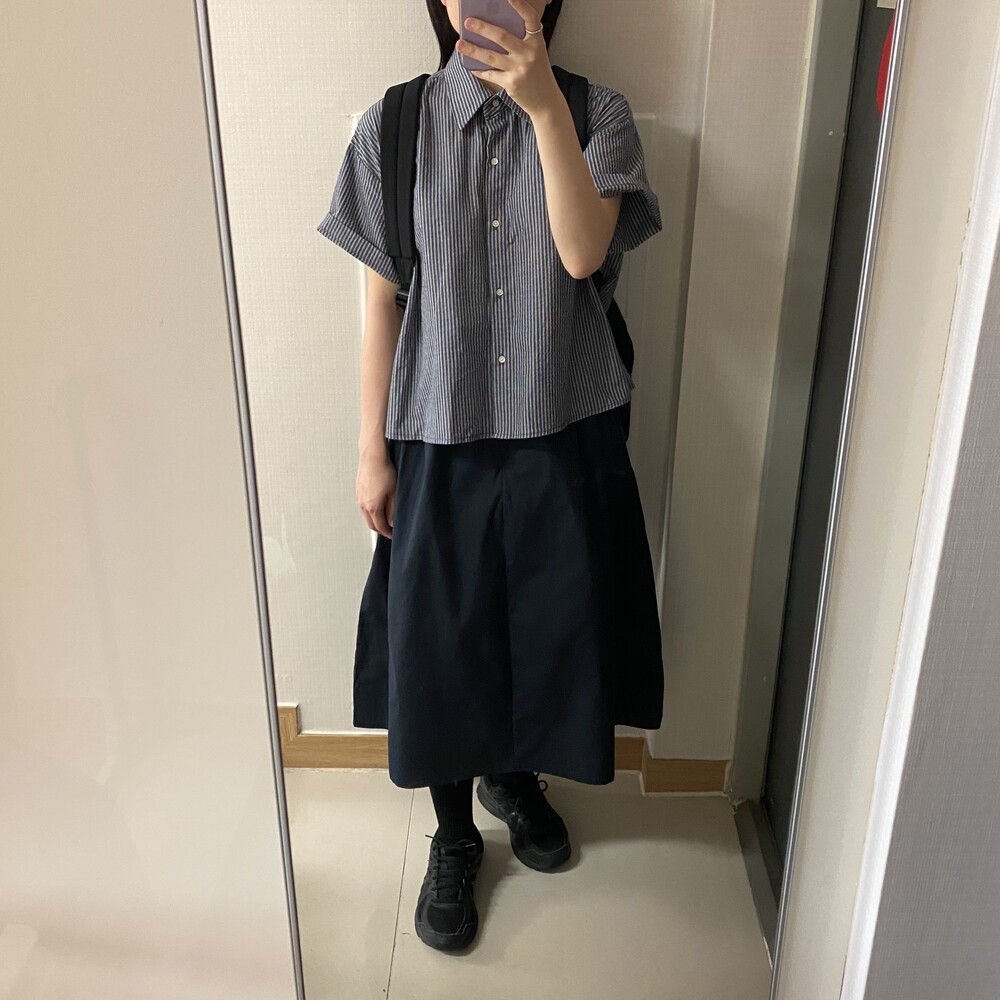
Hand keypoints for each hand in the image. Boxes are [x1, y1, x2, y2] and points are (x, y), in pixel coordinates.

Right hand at [356, 445, 395, 538]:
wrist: (372, 456)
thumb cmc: (384, 472)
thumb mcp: (394, 493)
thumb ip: (392, 511)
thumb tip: (392, 523)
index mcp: (373, 507)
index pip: (380, 527)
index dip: (387, 533)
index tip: (393, 535)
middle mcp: (363, 505)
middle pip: (371, 524)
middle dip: (380, 529)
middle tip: (389, 530)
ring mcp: (359, 498)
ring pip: (366, 516)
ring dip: (374, 520)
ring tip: (384, 520)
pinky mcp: (358, 491)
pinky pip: (363, 507)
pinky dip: (370, 512)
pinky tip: (376, 507)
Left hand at [456, 0, 561, 119]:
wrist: (545, 100)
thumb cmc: (537, 72)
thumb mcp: (535, 52)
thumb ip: (521, 41)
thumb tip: (493, 31)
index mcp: (536, 41)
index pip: (530, 19)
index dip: (520, 6)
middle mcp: (529, 54)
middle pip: (502, 37)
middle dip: (482, 28)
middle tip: (468, 22)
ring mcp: (520, 69)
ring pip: (491, 57)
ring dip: (472, 50)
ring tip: (459, 44)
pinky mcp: (511, 83)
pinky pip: (490, 74)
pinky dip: (479, 70)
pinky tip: (469, 66)